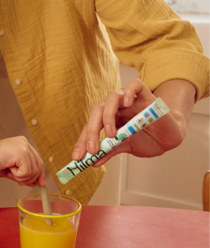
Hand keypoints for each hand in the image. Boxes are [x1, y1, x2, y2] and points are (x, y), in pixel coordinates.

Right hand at [0, 136, 45, 186]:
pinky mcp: (22, 152)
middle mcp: (24, 143)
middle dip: (30, 178)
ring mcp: (23, 146)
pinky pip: (27, 171)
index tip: (40, 183)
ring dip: (21, 177)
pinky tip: (9, 169)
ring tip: (10, 171)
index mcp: (22, 144)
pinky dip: (18, 175)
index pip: (37, 160)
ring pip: (33, 171)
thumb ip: (24, 174)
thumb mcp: (12, 169)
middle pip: (38, 166)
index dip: (39, 173)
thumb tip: (35, 182)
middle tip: (19, 182)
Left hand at [72, 78, 195, 166]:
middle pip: (97, 111)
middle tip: (92, 149)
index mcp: (107, 120)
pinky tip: (128, 103)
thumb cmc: (146, 139)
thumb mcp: (126, 147)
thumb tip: (92, 162)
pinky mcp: (145, 95)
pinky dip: (129, 91)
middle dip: (91, 131)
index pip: (90, 127)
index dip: (82, 141)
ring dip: (108, 116)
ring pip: (112, 98)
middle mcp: (115, 108)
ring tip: (112, 134)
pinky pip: (135, 85)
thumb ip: (110, 151)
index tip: (78, 157)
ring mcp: (129, 101)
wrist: (169, 138)